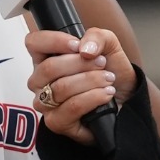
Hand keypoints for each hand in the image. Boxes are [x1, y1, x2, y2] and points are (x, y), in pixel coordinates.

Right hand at [26, 28, 136, 145]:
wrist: (125, 98)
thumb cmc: (110, 72)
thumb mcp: (108, 45)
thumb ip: (97, 37)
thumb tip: (84, 48)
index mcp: (45, 58)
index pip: (34, 43)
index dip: (54, 41)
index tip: (77, 45)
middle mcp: (40, 81)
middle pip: (49, 68)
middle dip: (81, 63)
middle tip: (102, 63)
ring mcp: (46, 103)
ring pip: (61, 88)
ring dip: (90, 81)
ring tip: (108, 79)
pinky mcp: (57, 122)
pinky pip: (72, 107)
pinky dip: (93, 98)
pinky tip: (105, 94)